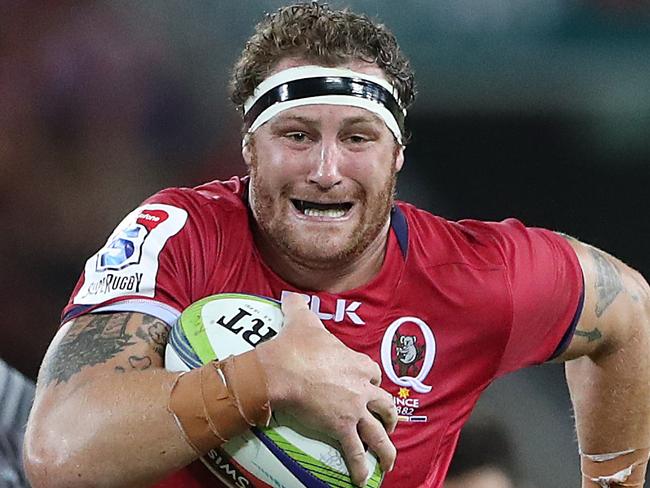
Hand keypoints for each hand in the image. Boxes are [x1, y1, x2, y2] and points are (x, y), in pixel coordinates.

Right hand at [256, 292, 396, 485]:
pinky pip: (356, 451)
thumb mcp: (302, 320)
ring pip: (379, 431)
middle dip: (389, 415)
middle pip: (385, 403)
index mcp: (357, 363)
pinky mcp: (342, 427)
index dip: (373, 381)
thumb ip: (301, 307)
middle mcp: (362, 386)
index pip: (375, 374)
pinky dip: (360, 467)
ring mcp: (354, 408)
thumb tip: (291, 296)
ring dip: (386, 448)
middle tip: (387, 423)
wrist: (282, 370)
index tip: (369, 385)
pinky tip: (363, 481)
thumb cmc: (295, 346)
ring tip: (388, 461)